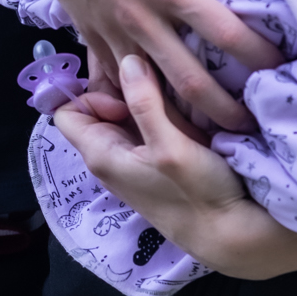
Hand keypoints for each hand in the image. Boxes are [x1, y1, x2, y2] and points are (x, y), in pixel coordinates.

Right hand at [0, 0, 275, 130]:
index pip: (222, 32)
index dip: (257, 55)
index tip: (282, 69)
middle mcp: (140, 17)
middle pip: (190, 82)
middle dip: (224, 111)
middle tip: (253, 129)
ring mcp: (111, 31)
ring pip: (149, 92)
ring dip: (178, 118)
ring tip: (208, 139)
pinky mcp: (89, 33)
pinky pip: (112, 80)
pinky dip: (130, 102)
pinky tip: (149, 123)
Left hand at [54, 57, 296, 278]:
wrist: (230, 235)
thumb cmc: (198, 194)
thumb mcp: (170, 145)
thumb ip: (146, 103)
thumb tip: (127, 60)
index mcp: (100, 154)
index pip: (66, 111)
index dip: (89, 92)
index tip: (124, 88)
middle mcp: (110, 158)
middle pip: (97, 109)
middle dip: (119, 88)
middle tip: (153, 76)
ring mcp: (133, 161)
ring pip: (123, 116)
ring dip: (141, 98)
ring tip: (169, 85)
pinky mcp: (156, 161)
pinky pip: (144, 127)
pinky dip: (156, 111)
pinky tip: (180, 105)